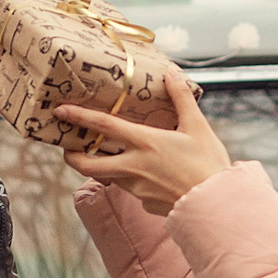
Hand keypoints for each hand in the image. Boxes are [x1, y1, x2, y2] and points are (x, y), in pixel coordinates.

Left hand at [58, 72, 230, 216]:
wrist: (217, 205)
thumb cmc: (209, 164)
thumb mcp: (198, 126)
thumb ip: (181, 98)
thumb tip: (172, 72)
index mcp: (145, 143)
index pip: (103, 126)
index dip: (79, 116)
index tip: (60, 110)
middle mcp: (134, 166)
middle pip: (87, 164)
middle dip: (70, 156)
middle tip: (67, 148)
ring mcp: (136, 188)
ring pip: (107, 176)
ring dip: (101, 165)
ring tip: (104, 154)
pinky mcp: (144, 203)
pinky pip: (130, 189)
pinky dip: (130, 179)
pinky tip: (144, 174)